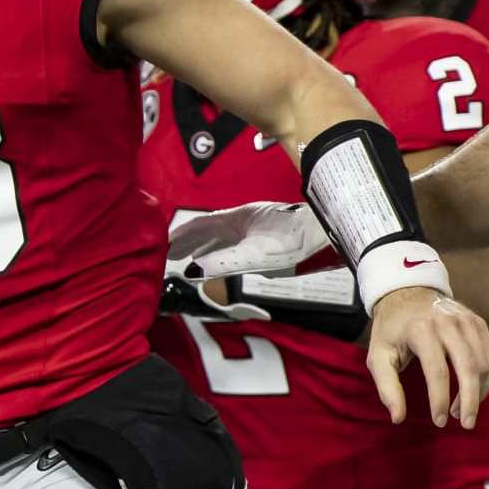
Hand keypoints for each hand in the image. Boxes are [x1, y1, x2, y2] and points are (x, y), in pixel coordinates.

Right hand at [167, 201, 333, 279]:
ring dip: (200, 246)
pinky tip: (216, 259)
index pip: (199, 224)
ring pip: (218, 236)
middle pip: (206, 229)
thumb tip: (195, 271)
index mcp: (237, 218)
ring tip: (185, 258)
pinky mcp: (262, 238)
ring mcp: (252, 228)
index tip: (163, 245)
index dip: (180, 235)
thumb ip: (225, 263)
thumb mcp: (257, 255)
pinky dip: (216, 250)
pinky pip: (231, 242)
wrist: (326, 236)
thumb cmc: (296, 242)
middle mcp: (242, 220)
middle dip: (186, 241)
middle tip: (167, 254)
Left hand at [367, 287, 488, 429]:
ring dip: (478, 393)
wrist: (405, 292)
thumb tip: (398, 418)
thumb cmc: (391, 330)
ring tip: (462, 410)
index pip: (437, 372)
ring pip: (483, 364)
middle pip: (468, 367)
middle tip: (465, 424)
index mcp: (420, 329)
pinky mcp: (476, 321)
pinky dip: (486, 379)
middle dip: (470, 401)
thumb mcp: (379, 355)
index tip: (439, 421)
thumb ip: (387, 387)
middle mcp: (446, 321)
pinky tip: (473, 392)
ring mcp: (464, 319)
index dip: (440, 400)